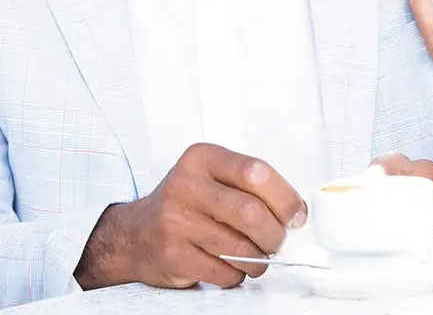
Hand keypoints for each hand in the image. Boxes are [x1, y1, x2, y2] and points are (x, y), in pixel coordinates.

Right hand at [75, 143, 307, 290]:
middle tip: (279, 240)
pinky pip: (223, 270)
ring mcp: (176, 222)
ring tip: (259, 256)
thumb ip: (250, 185)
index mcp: (203, 158)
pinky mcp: (173, 255)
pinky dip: (238, 273)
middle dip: (275, 234)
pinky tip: (233, 266)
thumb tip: (296, 211)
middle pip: (251, 213)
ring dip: (260, 259)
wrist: (135, 233)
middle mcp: (186, 185)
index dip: (285, 197)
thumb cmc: (187, 203)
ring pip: (240, 247)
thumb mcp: (212, 176)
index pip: (256, 172)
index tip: (296, 215)